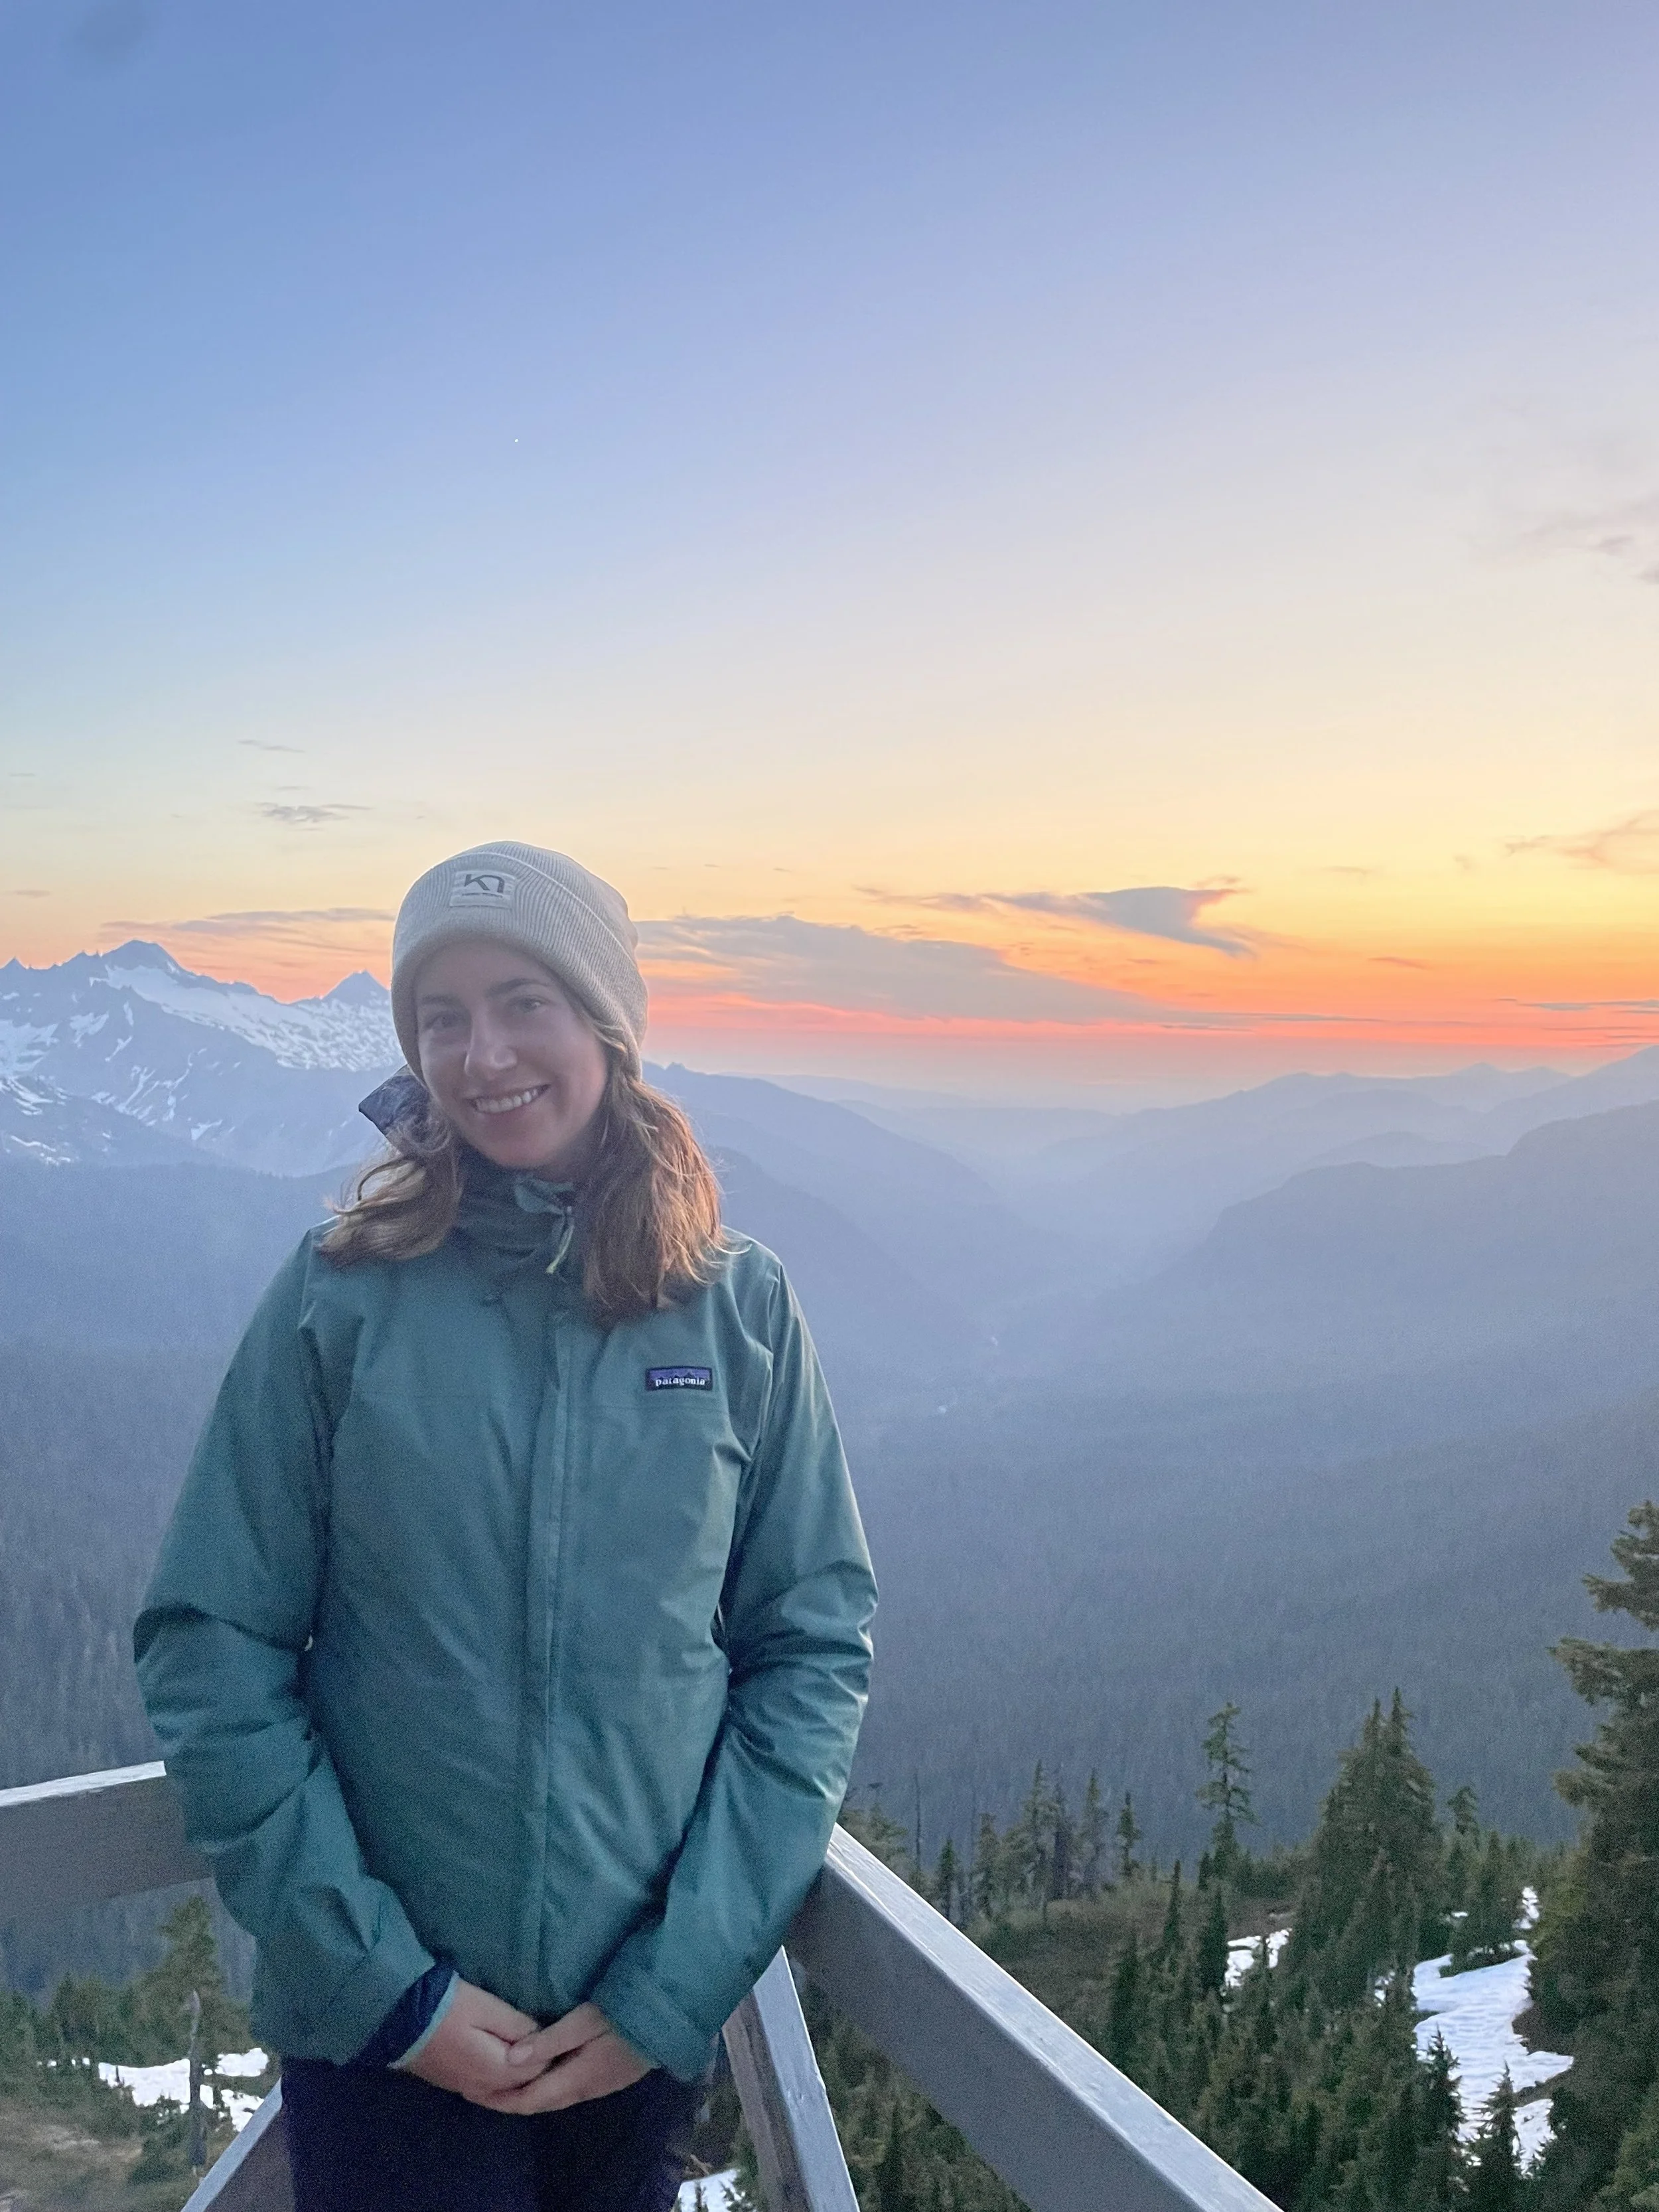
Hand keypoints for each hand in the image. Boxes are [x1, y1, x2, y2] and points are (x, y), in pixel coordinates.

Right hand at [403, 1979, 545, 2104]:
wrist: (399, 2017)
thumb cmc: (447, 2007)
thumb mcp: (487, 2008)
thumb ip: (517, 2026)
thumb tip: (541, 2037)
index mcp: (495, 2071)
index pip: (537, 2070)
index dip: (552, 2053)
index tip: (563, 2036)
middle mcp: (482, 2089)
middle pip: (522, 2085)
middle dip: (539, 2068)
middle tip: (554, 2045)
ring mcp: (466, 2090)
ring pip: (505, 2091)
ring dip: (521, 2077)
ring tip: (535, 2053)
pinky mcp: (455, 2085)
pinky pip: (489, 2090)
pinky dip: (504, 2081)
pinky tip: (509, 2064)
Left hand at [482, 2001, 651, 2113]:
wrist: (670, 2018)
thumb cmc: (626, 2013)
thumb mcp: (585, 2020)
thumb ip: (550, 2040)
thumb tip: (511, 2060)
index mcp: (577, 2079)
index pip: (530, 2099)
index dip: (502, 2099)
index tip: (475, 2091)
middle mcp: (586, 2090)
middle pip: (541, 2102)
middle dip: (511, 2099)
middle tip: (482, 2087)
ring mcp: (600, 2085)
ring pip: (555, 2097)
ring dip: (529, 2093)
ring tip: (505, 2081)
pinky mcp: (609, 2076)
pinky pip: (568, 2089)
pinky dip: (546, 2086)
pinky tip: (540, 2073)